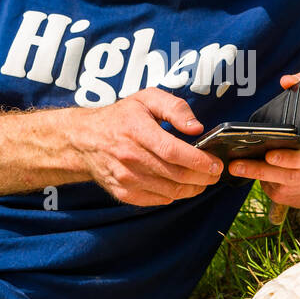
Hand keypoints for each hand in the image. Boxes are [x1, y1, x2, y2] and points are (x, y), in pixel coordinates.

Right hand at [72, 88, 223, 206]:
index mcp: (137, 131)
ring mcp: (126, 178)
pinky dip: (175, 195)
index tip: (216, 163)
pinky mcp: (124, 193)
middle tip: (216, 173)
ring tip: (203, 180)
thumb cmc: (120, 117)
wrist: (83, 140)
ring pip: (170, 191)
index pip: (173, 152)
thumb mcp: (146, 99)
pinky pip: (158, 199)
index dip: (199, 161)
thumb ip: (175, 108)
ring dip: (193, 189)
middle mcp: (130, 157)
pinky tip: (181, 185)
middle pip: (176, 175)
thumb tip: (197, 128)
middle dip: (203, 177)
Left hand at [226, 71, 299, 210]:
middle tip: (236, 164)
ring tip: (240, 168)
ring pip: (287, 188)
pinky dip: (271, 187)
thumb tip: (286, 81)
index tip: (269, 155)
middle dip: (262, 171)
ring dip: (262, 179)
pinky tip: (259, 177)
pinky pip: (287, 197)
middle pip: (292, 176)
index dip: (291, 159)